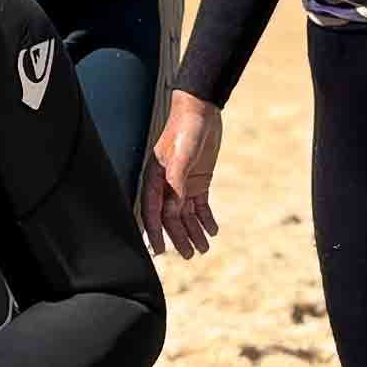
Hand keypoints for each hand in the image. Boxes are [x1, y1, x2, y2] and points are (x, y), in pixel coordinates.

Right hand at [141, 92, 223, 258]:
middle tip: (190, 255)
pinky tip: (213, 230)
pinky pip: (200, 204)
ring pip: (186, 214)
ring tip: (204, 249)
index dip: (156, 232)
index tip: (160, 251)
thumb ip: (177, 182)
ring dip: (194, 231)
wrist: (201, 110)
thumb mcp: (182, 156)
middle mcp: (166, 183)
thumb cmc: (185, 129)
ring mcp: (183, 182)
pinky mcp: (199, 179)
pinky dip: (206, 218)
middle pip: (171, 217)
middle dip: (179, 237)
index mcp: (155, 178)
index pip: (153, 211)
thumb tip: (175, 209)